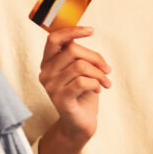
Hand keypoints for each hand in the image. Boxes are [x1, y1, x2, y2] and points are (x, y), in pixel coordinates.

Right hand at [38, 26, 110, 142]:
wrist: (81, 122)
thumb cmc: (83, 93)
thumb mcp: (81, 68)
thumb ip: (78, 53)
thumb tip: (85, 32)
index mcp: (48, 62)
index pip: (54, 39)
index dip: (72, 31)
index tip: (91, 30)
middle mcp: (45, 73)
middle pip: (72, 50)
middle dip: (95, 57)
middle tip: (107, 69)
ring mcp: (51, 87)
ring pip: (80, 66)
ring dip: (99, 73)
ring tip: (105, 81)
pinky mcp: (60, 100)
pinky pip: (82, 82)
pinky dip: (96, 83)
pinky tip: (98, 89)